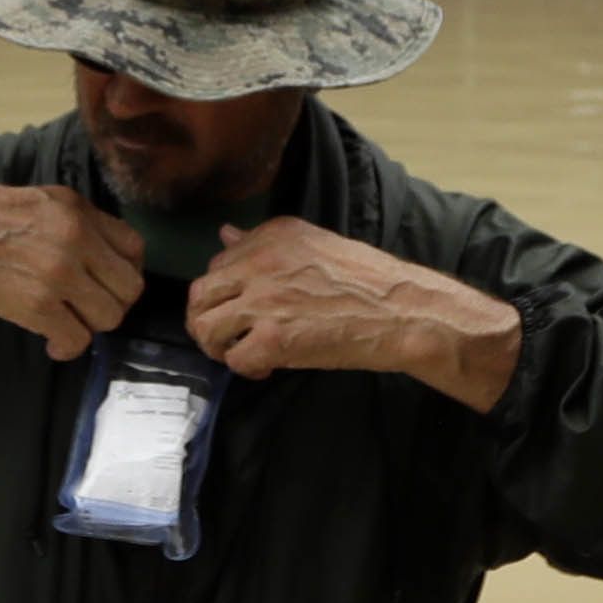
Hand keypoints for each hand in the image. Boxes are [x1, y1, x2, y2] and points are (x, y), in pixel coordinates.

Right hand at [0, 179, 143, 361]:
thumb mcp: (41, 199)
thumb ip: (79, 222)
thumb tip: (104, 255)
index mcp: (78, 211)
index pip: (135, 248)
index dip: (125, 270)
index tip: (105, 281)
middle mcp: (76, 240)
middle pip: (129, 288)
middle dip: (112, 302)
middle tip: (88, 307)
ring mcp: (58, 275)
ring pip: (109, 317)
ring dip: (91, 326)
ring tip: (68, 322)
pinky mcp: (36, 306)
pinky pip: (77, 340)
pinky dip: (67, 347)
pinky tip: (53, 342)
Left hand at [184, 220, 521, 413]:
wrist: (403, 311)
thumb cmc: (369, 281)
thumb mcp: (315, 244)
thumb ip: (265, 242)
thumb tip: (225, 235)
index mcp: (273, 236)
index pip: (219, 263)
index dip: (227, 292)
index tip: (245, 308)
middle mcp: (261, 262)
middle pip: (199, 294)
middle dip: (206, 319)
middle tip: (227, 337)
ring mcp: (264, 300)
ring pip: (204, 326)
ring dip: (218, 346)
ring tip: (242, 353)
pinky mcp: (273, 338)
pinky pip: (233, 358)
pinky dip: (245, 368)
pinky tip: (267, 367)